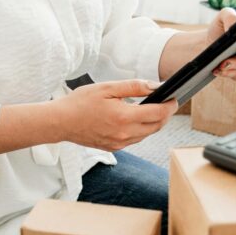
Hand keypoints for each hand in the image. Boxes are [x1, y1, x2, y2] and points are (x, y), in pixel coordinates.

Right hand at [53, 80, 177, 151]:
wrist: (61, 122)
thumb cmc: (80, 102)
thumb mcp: (108, 88)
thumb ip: (134, 86)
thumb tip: (156, 86)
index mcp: (124, 117)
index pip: (159, 113)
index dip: (170, 106)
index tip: (175, 98)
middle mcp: (124, 134)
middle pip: (156, 126)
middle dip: (165, 115)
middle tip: (167, 103)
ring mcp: (119, 143)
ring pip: (147, 134)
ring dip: (153, 123)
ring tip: (153, 109)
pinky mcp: (114, 148)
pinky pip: (135, 139)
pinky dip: (140, 129)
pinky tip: (136, 119)